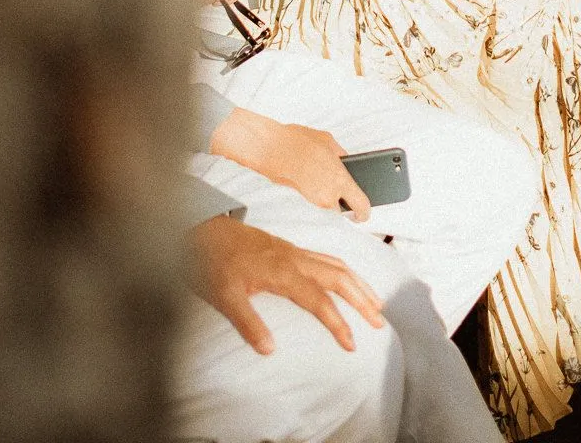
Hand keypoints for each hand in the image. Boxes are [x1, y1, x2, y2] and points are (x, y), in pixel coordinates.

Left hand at [193, 215, 384, 354]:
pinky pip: (325, 256)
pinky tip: (344, 276)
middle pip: (338, 276)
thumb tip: (269, 350)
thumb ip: (247, 322)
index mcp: (282, 271)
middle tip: (380, 319)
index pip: (319, 300)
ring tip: (374, 299)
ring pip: (335, 262)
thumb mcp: (223, 296)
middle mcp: (294, 258)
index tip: (351, 343)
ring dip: (357, 281)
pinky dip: (342, 268)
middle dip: (362, 297)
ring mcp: (292, 250)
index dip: (338, 322)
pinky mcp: (287, 248)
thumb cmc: (210, 261)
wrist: (200, 229)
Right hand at [210, 109, 370, 220]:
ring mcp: (314, 200)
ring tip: (326, 178)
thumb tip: (347, 162)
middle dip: (345, 203)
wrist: (272, 149)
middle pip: (343, 209)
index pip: (360, 206)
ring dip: (330, 197)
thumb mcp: (329, 142)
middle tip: (345, 191)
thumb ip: (342, 156)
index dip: (364, 212)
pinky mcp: (301, 199)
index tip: (364, 213)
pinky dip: (318, 193)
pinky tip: (315, 178)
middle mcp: (328, 196)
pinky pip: (316, 201)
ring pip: (329, 206)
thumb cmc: (299, 142)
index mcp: (340, 181)